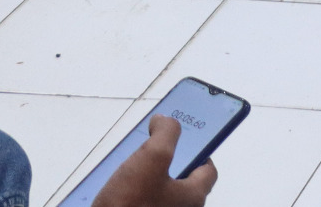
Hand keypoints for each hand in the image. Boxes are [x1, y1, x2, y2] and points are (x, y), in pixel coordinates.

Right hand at [90, 115, 216, 206]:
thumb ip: (165, 134)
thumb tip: (165, 121)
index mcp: (193, 197)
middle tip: (150, 148)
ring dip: (143, 176)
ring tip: (127, 164)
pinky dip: (128, 192)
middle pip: (180, 179)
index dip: (200, 151)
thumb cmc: (132, 203)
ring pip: (157, 191)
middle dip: (166, 161)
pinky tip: (112, 185)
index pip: (208, 171)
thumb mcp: (154, 157)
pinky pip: (138, 202)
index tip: (185, 138)